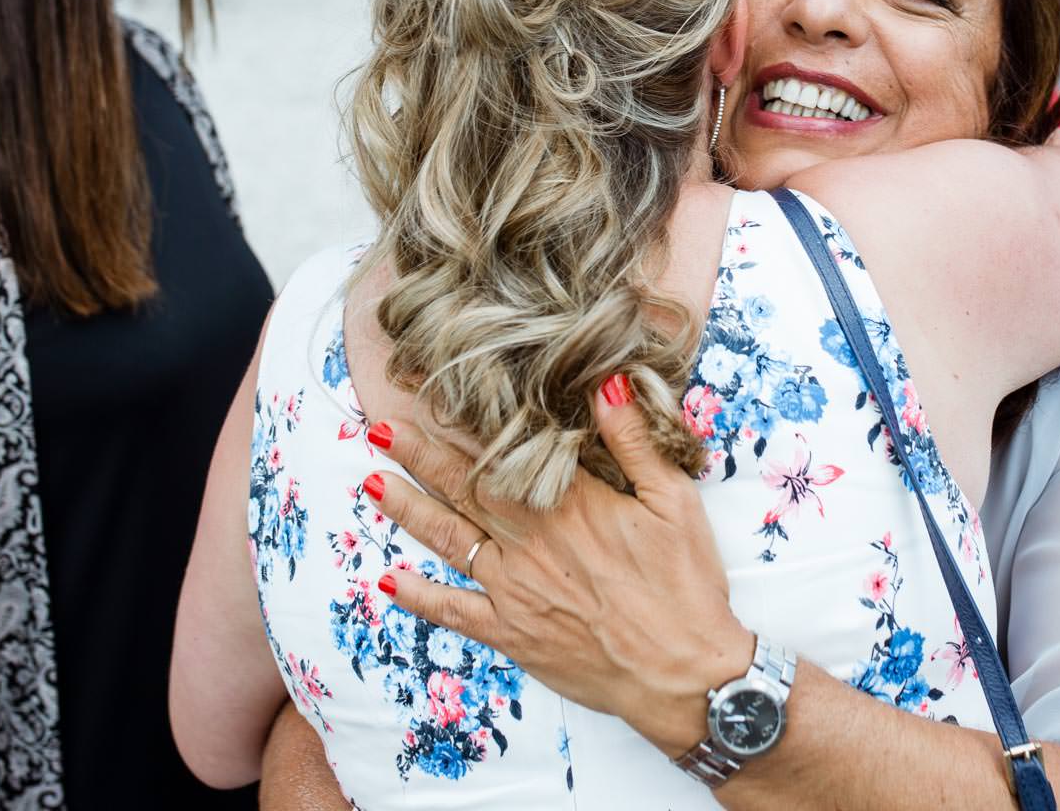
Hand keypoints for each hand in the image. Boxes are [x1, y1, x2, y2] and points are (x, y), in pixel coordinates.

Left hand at [363, 379, 751, 757]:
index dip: (467, 424)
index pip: (508, 452)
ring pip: (450, 539)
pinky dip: (419, 596)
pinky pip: (454, 612)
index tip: (431, 396)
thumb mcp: (676, 501)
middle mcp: (532, 541)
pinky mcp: (512, 633)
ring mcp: (515, 589)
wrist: (684, 676)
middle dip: (419, 456)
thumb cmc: (686, 586)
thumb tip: (606, 383)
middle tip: (379, 429)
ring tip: (372, 483)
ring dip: (408, 510)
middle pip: (465, 488)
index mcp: (572, 503)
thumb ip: (635, 441)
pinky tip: (388, 580)